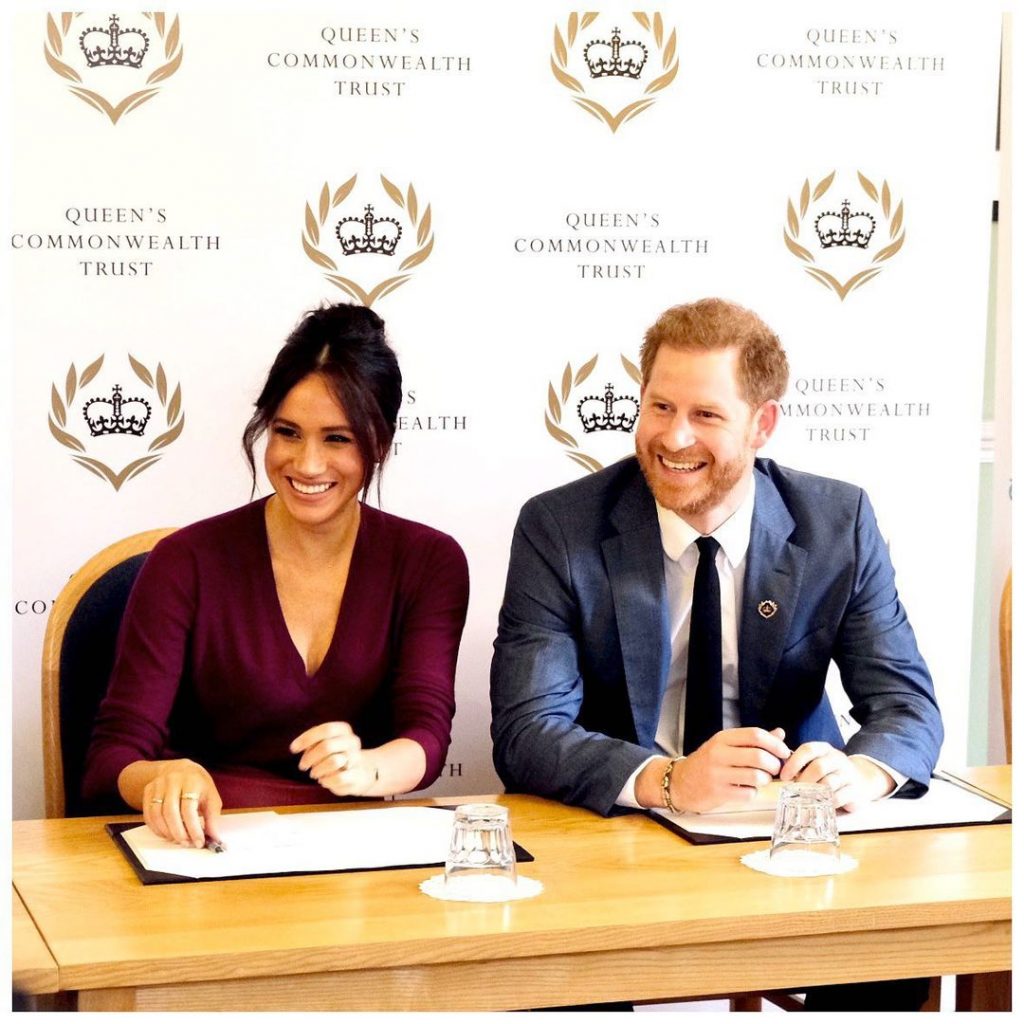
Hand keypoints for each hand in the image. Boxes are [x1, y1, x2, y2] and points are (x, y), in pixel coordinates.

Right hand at [142, 759, 222, 847]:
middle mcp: (173, 780)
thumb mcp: (211, 796)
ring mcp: (158, 785)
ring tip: (177, 839)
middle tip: (186, 843)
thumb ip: (212, 816)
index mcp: (191, 780)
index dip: (193, 828)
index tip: (199, 842)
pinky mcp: (148, 791)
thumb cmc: (198, 784)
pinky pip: (148, 814)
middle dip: (178, 832)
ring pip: (157, 814)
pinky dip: (156, 828)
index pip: (189, 808)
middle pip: (170, 812)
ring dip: (166, 832)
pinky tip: (166, 833)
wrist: (180, 769)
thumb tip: (214, 837)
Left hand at [290, 722, 376, 796]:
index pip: (325, 729)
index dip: (307, 738)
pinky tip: (324, 781)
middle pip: (327, 746)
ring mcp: (356, 758)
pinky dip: (326, 781)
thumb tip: (298, 747)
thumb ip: (312, 743)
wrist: (358, 773)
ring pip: (333, 762)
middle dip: (309, 758)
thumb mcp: (324, 744)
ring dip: (318, 770)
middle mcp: (352, 741)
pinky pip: (338, 778)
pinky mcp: (356, 775)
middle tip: (302, 766)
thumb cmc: (334, 756)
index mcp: (344, 729)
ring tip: (314, 774)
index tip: (293, 749)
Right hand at [668, 727, 790, 812]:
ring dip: (765, 780)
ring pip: (756, 776)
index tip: (784, 752)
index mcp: (722, 738)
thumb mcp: (726, 745)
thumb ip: (752, 740)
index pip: (755, 735)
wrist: (680, 782)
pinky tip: (746, 789)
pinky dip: (753, 793)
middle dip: (774, 764)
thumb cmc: (707, 762)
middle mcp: (718, 753)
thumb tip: (780, 734)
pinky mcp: (718, 793)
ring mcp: (717, 774)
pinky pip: (748, 794)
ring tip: (761, 779)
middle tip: (774, 769)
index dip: (775, 744)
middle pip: (758, 756)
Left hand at [779, 743, 894, 810]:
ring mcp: (848, 774)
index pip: (808, 749)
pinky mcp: (855, 791)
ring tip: (805, 798)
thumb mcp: (816, 761)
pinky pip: (839, 797)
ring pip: (829, 783)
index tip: (783, 776)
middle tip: (794, 790)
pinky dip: (827, 802)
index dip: (794, 762)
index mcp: (824, 749)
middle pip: (818, 767)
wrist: (861, 779)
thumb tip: (778, 772)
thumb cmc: (829, 771)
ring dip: (814, 793)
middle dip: (803, 780)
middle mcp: (837, 759)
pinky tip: (820, 804)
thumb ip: (799, 764)